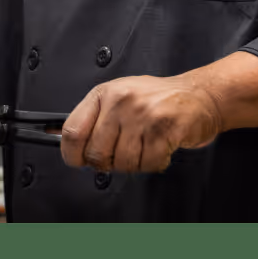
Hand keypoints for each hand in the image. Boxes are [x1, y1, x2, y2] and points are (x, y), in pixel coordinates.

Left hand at [60, 74, 225, 173]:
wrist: (200, 94)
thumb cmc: (157, 99)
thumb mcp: (117, 98)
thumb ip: (91, 118)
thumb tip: (57, 135)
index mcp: (103, 94)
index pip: (73, 131)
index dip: (71, 154)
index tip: (76, 161)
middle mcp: (120, 102)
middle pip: (96, 152)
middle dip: (106, 163)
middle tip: (119, 156)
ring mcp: (142, 115)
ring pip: (122, 162)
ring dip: (133, 164)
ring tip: (143, 149)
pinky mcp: (164, 129)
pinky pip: (148, 164)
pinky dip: (153, 164)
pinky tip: (159, 151)